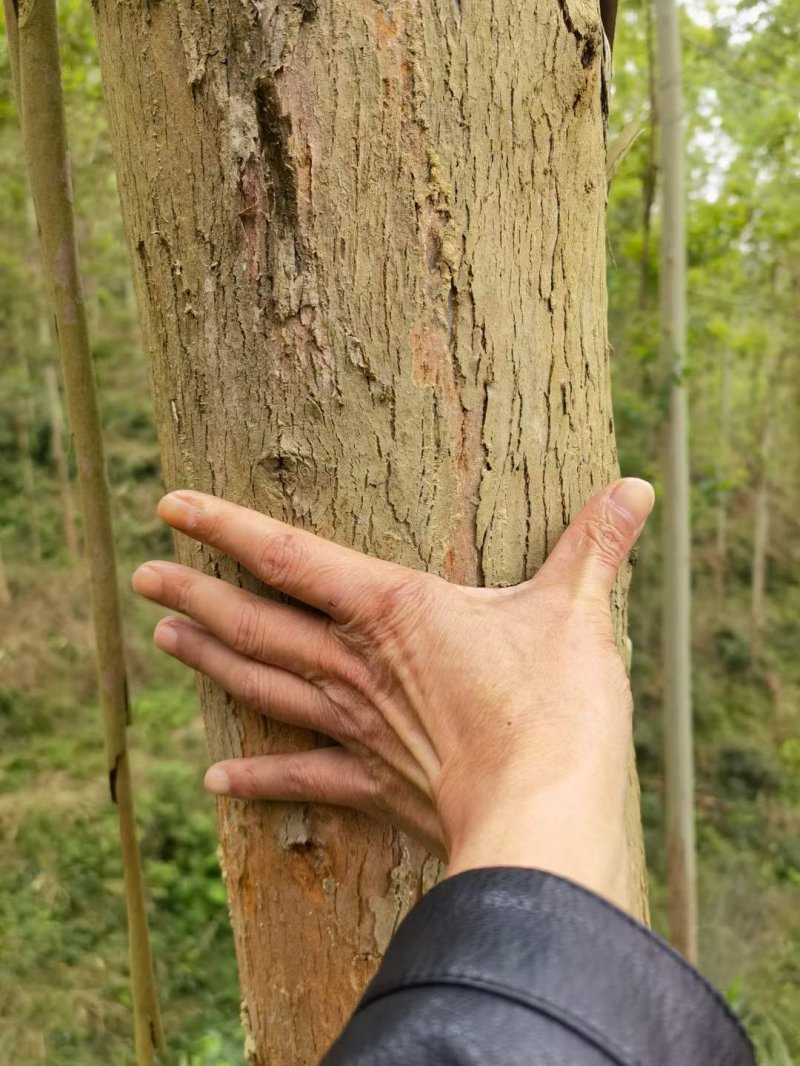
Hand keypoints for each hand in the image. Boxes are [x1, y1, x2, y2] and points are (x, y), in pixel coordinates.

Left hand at [132, 478, 653, 911]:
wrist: (543, 816)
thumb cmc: (556, 706)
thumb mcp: (578, 610)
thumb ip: (596, 545)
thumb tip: (638, 488)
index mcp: (392, 609)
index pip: (289, 555)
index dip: (225, 525)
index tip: (170, 506)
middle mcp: (357, 665)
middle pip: (257, 622)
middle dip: (197, 593)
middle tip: (143, 576)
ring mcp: (356, 727)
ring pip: (264, 686)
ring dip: (210, 663)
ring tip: (163, 639)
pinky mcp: (372, 784)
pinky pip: (302, 778)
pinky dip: (258, 780)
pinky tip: (214, 783)